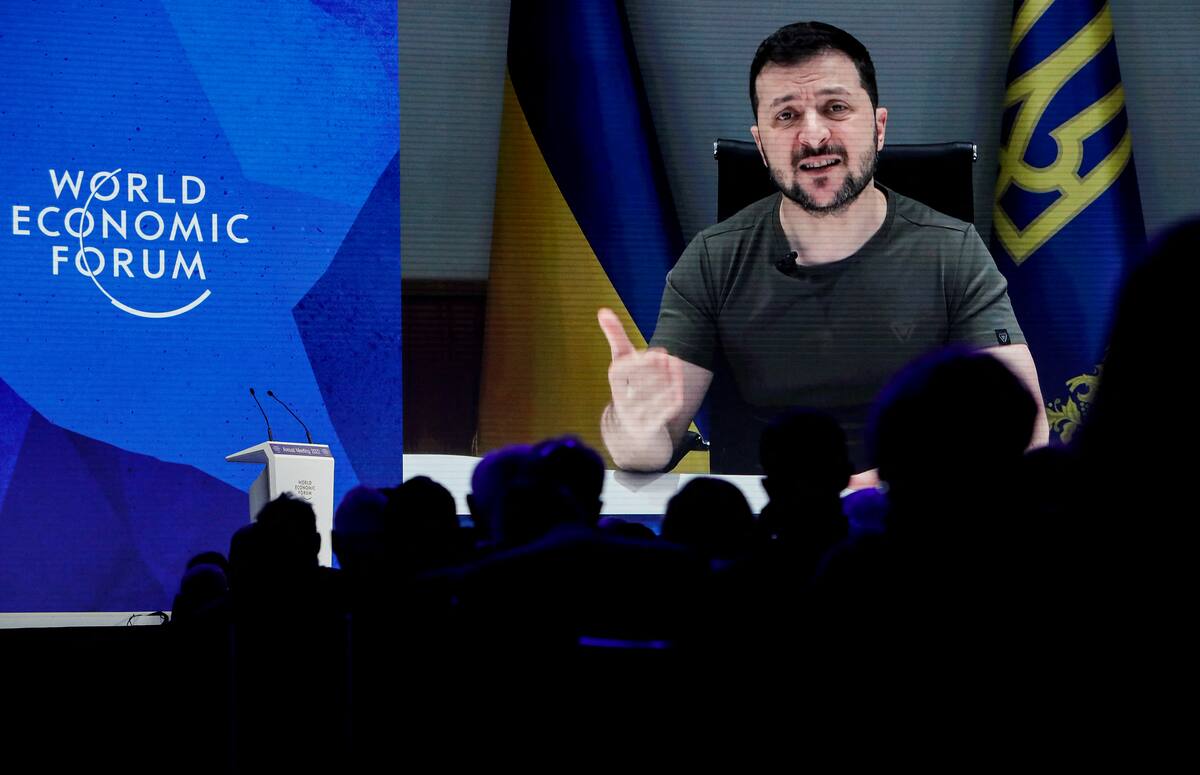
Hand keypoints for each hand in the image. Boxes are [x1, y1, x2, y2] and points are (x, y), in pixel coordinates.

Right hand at [597, 308, 683, 438]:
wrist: (632, 436)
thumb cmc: (629, 389)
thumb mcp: (621, 364)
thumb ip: (615, 338)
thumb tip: (602, 310)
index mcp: (615, 388)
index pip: (618, 373)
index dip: (635, 362)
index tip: (652, 351)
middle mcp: (623, 405)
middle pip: (636, 385)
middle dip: (652, 370)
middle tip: (665, 355)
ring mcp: (638, 418)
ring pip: (653, 397)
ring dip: (666, 379)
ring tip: (673, 363)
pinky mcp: (653, 427)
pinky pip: (665, 411)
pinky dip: (673, 394)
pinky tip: (678, 382)